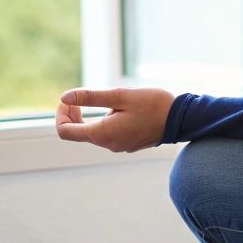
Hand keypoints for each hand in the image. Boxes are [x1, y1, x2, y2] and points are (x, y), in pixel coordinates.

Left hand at [56, 86, 175, 152]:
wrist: (180, 119)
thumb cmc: (152, 104)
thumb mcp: (119, 96)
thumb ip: (90, 98)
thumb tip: (64, 98)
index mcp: (103, 133)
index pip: (65, 131)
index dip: (61, 115)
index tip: (69, 100)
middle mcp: (107, 144)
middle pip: (77, 133)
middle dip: (73, 114)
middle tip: (82, 96)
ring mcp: (117, 146)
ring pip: (92, 133)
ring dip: (89, 117)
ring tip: (108, 100)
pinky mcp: (126, 143)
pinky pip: (106, 134)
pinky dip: (102, 121)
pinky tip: (118, 108)